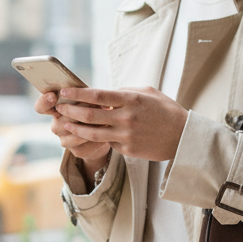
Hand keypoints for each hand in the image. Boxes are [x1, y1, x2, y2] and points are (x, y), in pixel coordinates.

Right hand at [35, 91, 111, 166]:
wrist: (102, 135)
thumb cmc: (92, 109)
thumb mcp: (86, 99)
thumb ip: (82, 96)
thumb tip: (91, 96)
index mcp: (54, 110)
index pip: (41, 106)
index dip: (44, 101)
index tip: (53, 96)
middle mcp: (55, 126)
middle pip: (63, 118)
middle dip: (81, 109)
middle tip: (97, 103)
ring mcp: (64, 139)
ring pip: (76, 131)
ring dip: (92, 123)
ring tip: (106, 115)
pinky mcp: (76, 151)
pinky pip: (87, 141)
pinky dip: (99, 134)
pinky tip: (107, 128)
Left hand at [53, 86, 187, 161]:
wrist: (183, 137)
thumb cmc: (165, 111)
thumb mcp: (148, 92)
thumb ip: (125, 91)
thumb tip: (105, 92)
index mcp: (131, 100)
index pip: (98, 95)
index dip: (78, 93)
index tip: (64, 91)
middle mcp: (126, 118)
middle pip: (90, 114)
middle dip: (71, 110)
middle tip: (59, 107)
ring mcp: (126, 136)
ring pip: (93, 133)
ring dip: (76, 127)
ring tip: (65, 123)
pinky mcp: (127, 150)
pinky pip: (107, 143)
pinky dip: (96, 138)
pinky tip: (86, 134)